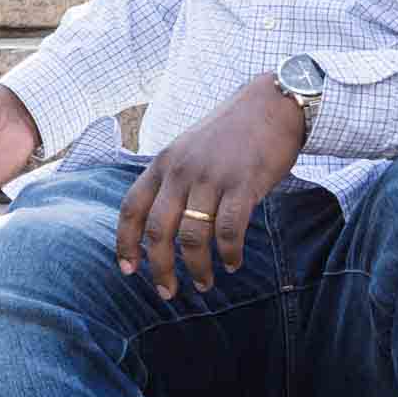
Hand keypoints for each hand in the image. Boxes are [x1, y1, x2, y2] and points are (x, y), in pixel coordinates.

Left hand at [115, 73, 304, 299]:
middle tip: (167, 292)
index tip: (128, 269)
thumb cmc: (231, 132)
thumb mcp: (188, 148)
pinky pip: (229, 231)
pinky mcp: (243, 184)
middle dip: (160, 268)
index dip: (125, 242)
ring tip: (205, 284)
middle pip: (158, 230)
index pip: (131, 207)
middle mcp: (181, 171)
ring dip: (197, 268)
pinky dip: (229, 254)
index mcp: (163, 163)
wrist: (272, 103)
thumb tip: (162, 223)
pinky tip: (232, 264)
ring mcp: (211, 177)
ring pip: (193, 236)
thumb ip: (173, 179)